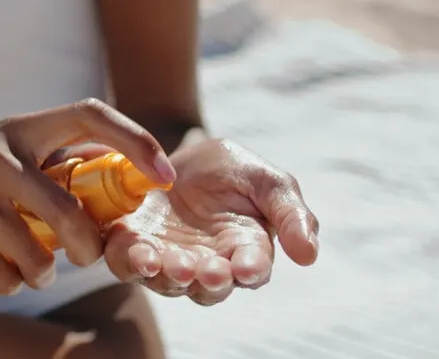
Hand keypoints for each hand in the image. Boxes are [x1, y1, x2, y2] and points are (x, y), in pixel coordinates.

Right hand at [0, 99, 176, 294]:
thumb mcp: (14, 159)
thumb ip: (61, 166)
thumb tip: (132, 187)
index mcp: (20, 126)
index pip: (88, 113)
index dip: (134, 141)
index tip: (165, 178)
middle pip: (65, 205)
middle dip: (88, 244)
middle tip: (90, 259)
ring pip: (32, 248)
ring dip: (44, 272)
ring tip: (38, 271)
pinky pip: (0, 271)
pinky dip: (11, 282)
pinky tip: (5, 272)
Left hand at [102, 138, 319, 305]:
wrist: (177, 150)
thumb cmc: (230, 170)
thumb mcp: (267, 181)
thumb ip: (290, 214)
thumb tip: (310, 255)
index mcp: (245, 250)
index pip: (252, 270)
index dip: (250, 270)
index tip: (247, 267)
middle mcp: (208, 264)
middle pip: (210, 288)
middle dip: (210, 280)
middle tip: (208, 270)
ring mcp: (168, 259)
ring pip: (169, 282)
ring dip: (172, 276)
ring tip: (173, 264)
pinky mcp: (133, 246)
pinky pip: (128, 264)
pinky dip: (132, 262)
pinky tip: (139, 254)